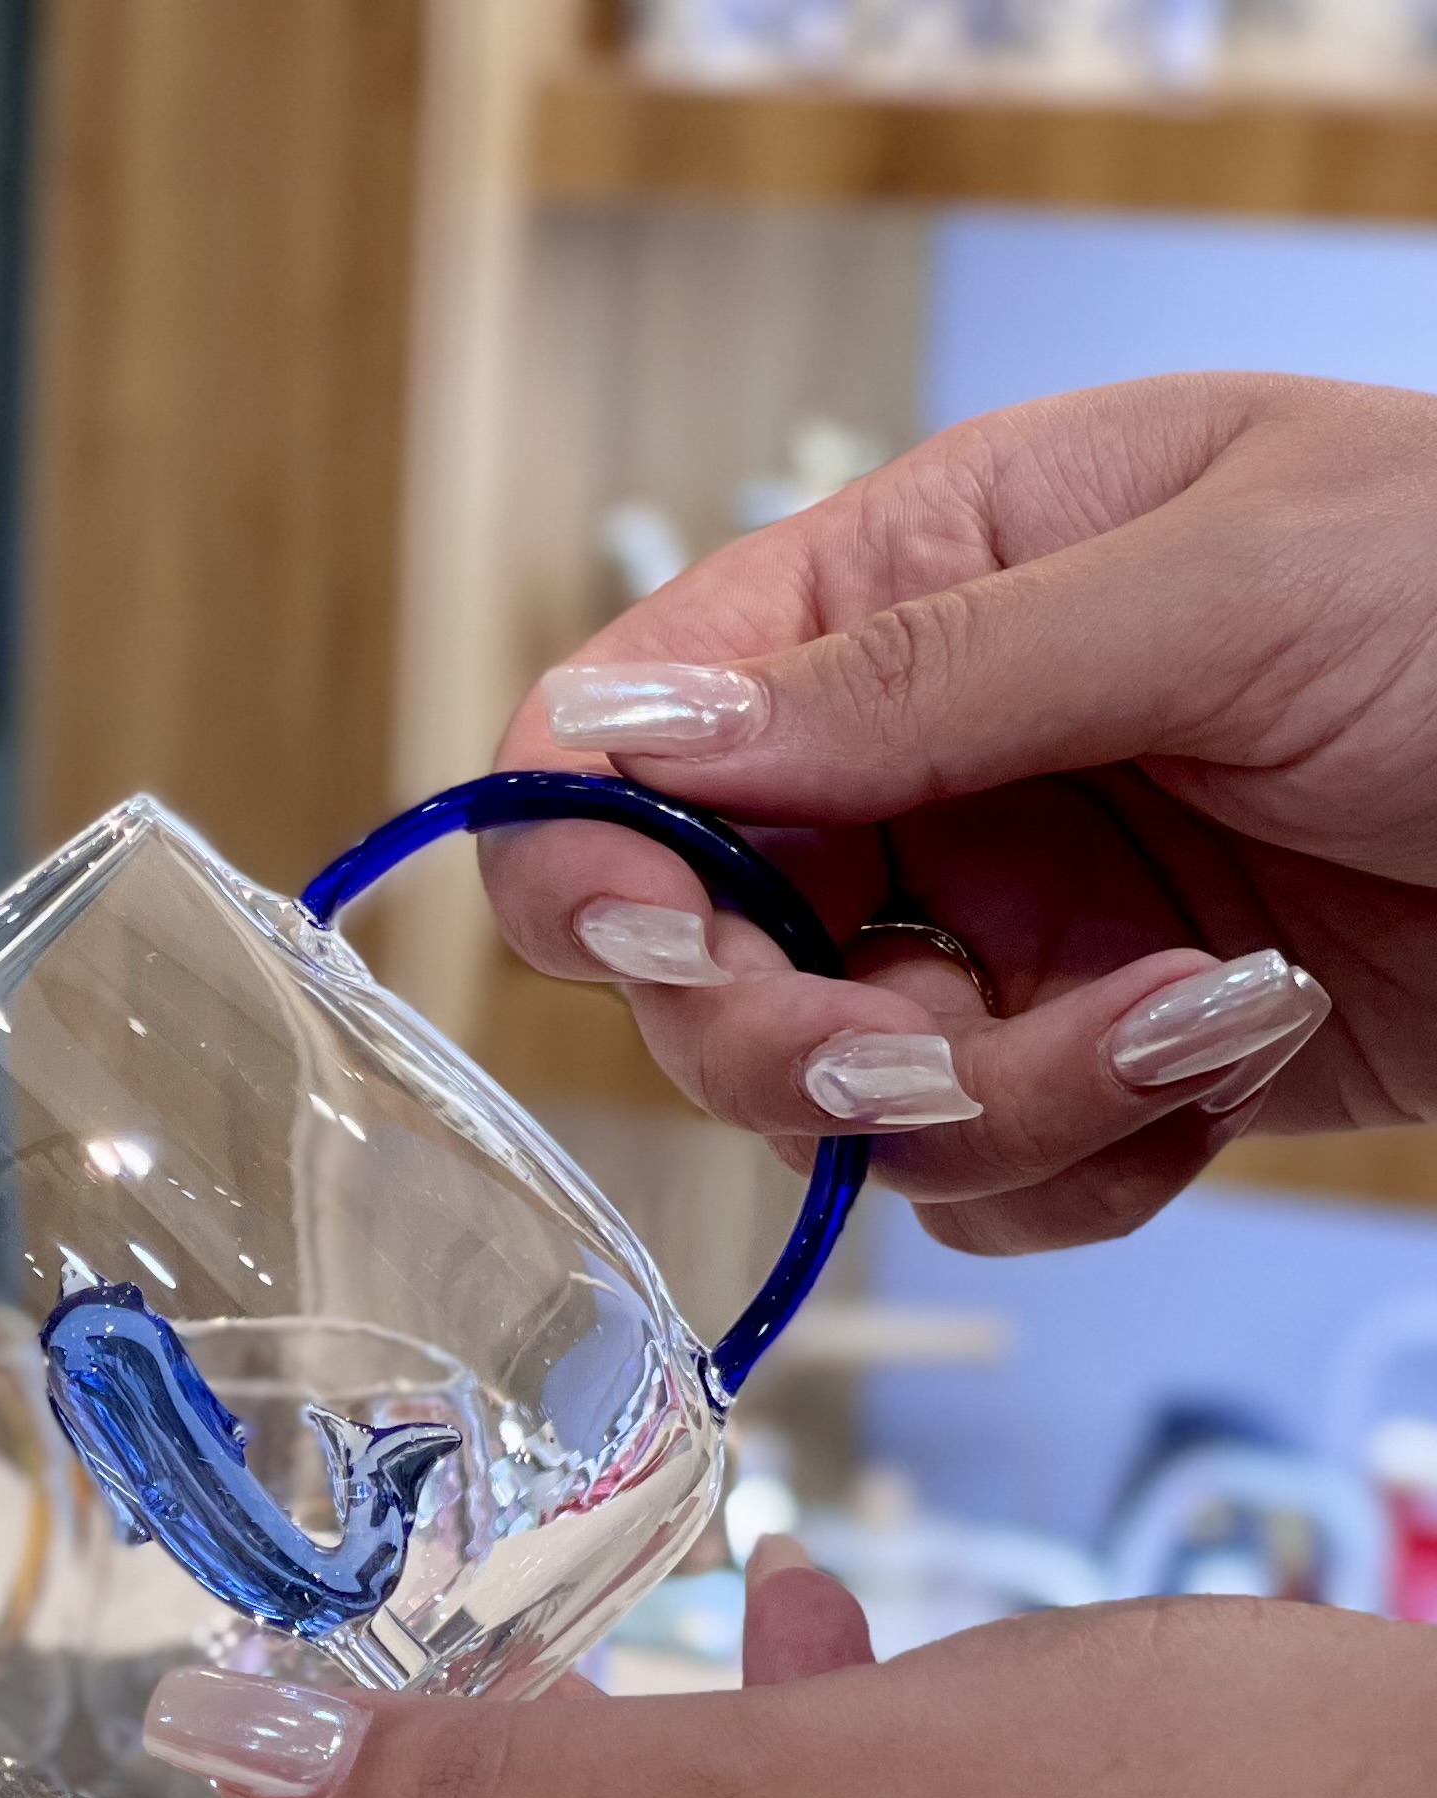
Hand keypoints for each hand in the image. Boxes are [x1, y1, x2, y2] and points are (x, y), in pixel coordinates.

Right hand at [480, 374, 1436, 1254]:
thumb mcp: (1215, 585)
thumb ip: (911, 675)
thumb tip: (632, 730)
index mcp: (924, 580)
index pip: (640, 726)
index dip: (602, 850)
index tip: (663, 937)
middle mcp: (935, 770)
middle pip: (705, 968)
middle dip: (810, 1036)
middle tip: (938, 1041)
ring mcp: (1012, 928)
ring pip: (846, 1108)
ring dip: (1005, 1105)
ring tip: (1197, 1017)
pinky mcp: (1103, 1067)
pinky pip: (988, 1186)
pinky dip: (1091, 1165)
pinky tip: (1226, 1066)